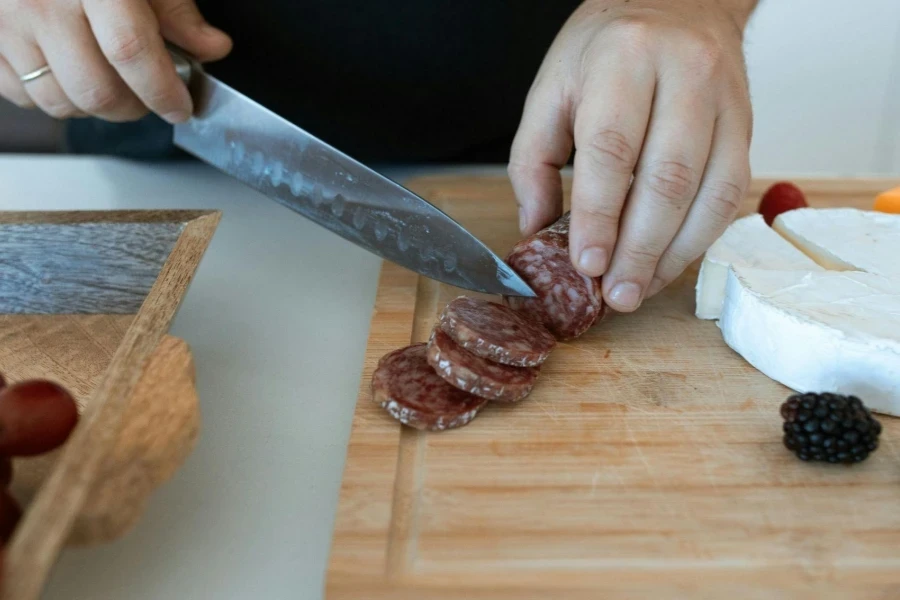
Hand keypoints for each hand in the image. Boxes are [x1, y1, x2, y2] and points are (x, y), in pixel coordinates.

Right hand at [0, 0, 230, 122]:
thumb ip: (176, 10)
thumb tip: (211, 47)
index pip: (130, 51)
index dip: (162, 90)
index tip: (180, 106)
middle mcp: (41, 1)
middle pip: (95, 89)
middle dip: (135, 107)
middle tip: (150, 95)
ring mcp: (7, 22)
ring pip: (60, 101)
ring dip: (96, 107)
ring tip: (114, 84)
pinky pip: (22, 94)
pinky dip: (55, 95)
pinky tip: (72, 73)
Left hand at [509, 0, 753, 311]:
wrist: (679, 3)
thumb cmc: (608, 49)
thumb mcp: (552, 88)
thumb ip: (534, 159)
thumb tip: (537, 228)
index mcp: (623, 59)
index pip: (612, 148)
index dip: (600, 215)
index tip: (586, 265)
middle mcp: (683, 74)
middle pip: (666, 177)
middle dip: (638, 248)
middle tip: (615, 294)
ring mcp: (725, 100)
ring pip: (708, 191)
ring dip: (673, 254)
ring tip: (640, 289)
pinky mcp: (747, 126)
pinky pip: (731, 193)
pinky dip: (700, 238)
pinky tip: (670, 262)